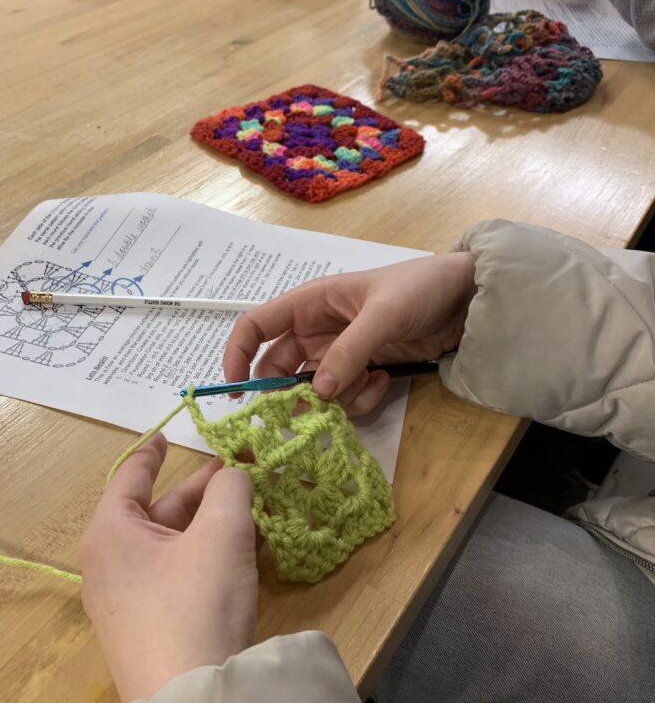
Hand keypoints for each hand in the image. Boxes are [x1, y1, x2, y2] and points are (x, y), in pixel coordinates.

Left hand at [80, 434, 257, 702]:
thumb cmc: (197, 605)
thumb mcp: (222, 535)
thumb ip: (231, 489)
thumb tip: (233, 475)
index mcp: (110, 532)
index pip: (130, 476)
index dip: (153, 451)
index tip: (170, 433)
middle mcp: (107, 564)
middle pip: (155, 512)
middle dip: (198, 492)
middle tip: (237, 473)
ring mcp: (123, 603)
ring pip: (168, 547)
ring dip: (207, 527)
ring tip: (248, 514)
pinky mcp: (145, 632)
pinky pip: (171, 578)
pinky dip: (202, 559)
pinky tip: (237, 560)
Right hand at [224, 252, 474, 412]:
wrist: (466, 298)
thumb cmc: (420, 288)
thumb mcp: (383, 315)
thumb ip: (350, 351)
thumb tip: (319, 392)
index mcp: (310, 303)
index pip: (256, 326)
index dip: (237, 355)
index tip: (237, 389)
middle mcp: (317, 330)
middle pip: (281, 369)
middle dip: (290, 393)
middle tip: (306, 414)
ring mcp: (339, 353)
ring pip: (315, 391)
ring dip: (336, 398)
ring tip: (370, 381)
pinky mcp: (362, 370)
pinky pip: (345, 397)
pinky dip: (360, 398)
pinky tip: (385, 379)